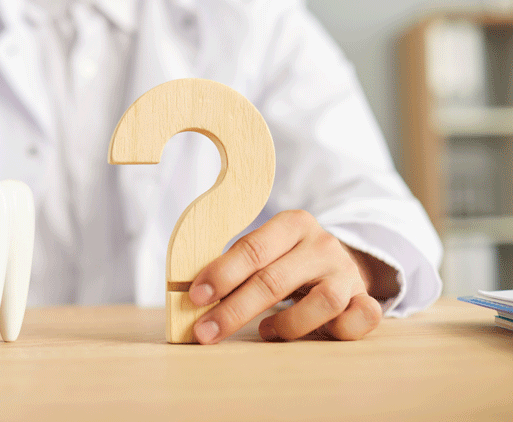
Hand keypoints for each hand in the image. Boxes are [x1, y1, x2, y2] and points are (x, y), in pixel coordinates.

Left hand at [189, 210, 387, 343]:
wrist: (340, 263)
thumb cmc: (288, 261)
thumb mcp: (266, 251)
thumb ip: (236, 267)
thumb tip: (193, 296)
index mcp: (292, 224)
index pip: (252, 249)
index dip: (221, 274)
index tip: (195, 297)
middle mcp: (322, 245)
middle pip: (275, 279)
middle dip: (235, 309)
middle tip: (206, 332)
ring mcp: (346, 273)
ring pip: (322, 302)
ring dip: (286, 324)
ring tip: (265, 331)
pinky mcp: (365, 300)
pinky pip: (359, 321)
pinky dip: (336, 332)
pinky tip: (313, 335)